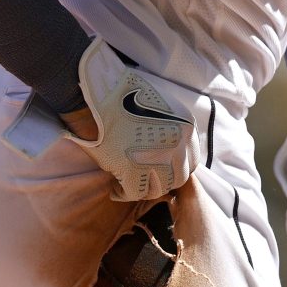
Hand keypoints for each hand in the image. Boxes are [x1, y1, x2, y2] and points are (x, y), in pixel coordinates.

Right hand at [66, 38, 203, 200]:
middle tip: (142, 180)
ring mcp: (158, 157)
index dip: (174, 168)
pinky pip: (134, 193)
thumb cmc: (121, 97)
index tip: (159, 169)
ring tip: (127, 185)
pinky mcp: (134, 169)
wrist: (96, 93)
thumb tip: (168, 153)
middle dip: (160, 181)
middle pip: (177, 177)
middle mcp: (178, 143)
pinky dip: (123, 194)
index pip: (191, 161)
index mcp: (186, 127)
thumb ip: (170, 129)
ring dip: (143, 189)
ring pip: (158, 189)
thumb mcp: (160, 107)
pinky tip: (115, 189)